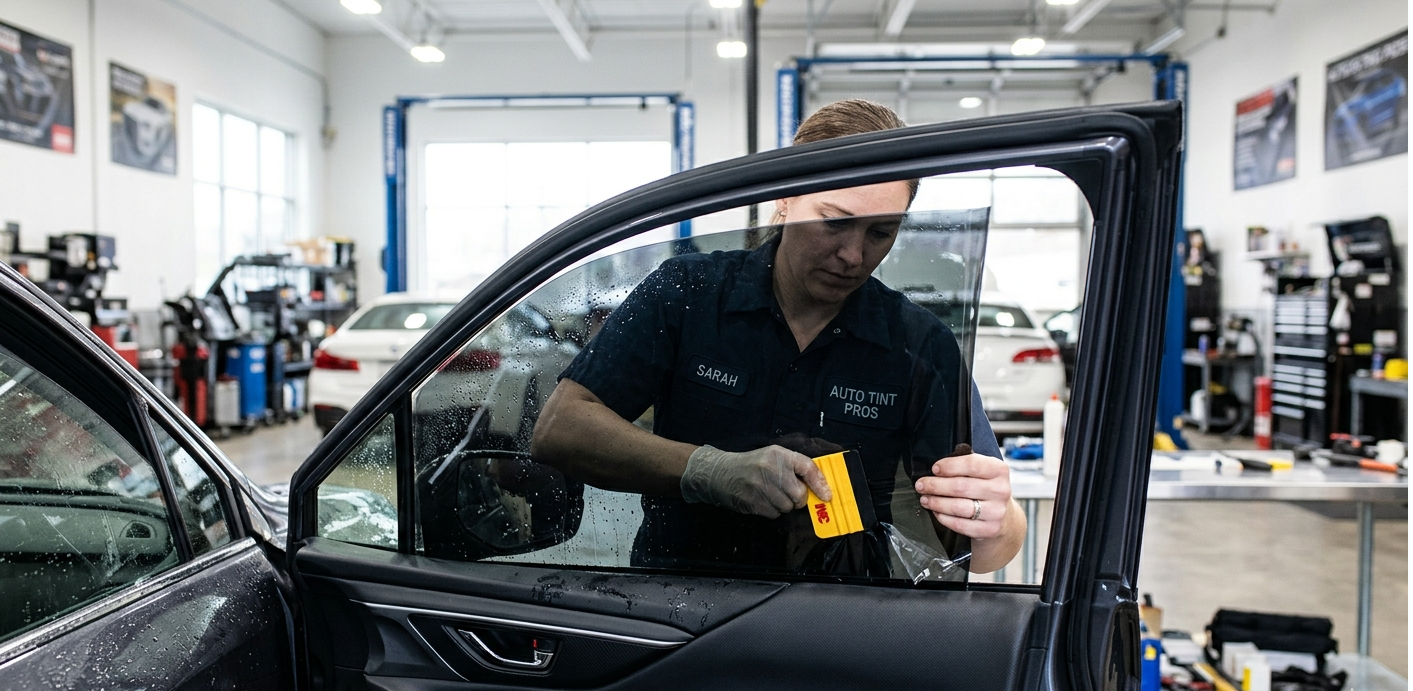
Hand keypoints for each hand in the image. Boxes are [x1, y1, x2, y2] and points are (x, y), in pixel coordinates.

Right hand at [681, 445, 833, 518]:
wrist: (721, 472)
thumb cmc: (752, 465)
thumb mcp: (772, 457)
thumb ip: (794, 468)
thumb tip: (820, 488)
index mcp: (779, 454)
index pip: (808, 467)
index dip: (820, 483)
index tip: (827, 496)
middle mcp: (771, 468)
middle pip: (799, 494)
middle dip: (797, 499)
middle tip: (788, 494)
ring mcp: (761, 486)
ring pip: (787, 507)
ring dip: (783, 505)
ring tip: (771, 494)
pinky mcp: (752, 501)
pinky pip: (774, 514)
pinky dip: (771, 511)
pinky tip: (762, 500)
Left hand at [914, 446, 1013, 539]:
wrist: (1003, 515)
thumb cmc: (986, 488)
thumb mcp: (982, 471)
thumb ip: (964, 465)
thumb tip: (936, 468)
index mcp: (999, 470)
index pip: (971, 464)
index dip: (949, 466)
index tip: (934, 469)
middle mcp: (1000, 490)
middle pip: (960, 487)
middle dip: (935, 485)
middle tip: (921, 485)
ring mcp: (996, 512)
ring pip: (958, 507)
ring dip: (936, 502)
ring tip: (925, 499)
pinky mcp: (989, 529)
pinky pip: (959, 524)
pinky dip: (943, 518)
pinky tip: (936, 512)